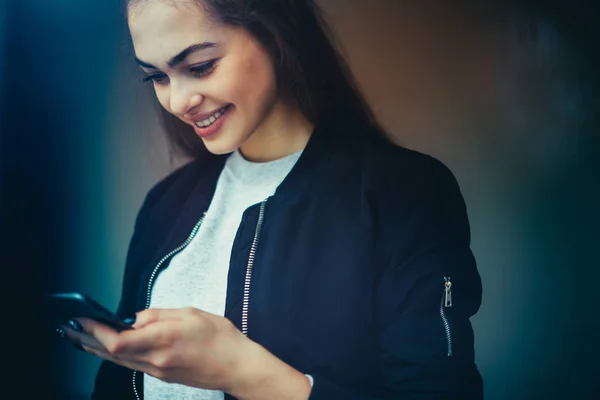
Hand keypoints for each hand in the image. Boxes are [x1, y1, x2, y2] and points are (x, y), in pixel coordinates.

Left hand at [61, 307, 311, 398]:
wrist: (236, 365)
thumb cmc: (220, 337)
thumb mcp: (191, 313)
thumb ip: (159, 314)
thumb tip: (135, 318)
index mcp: (163, 340)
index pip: (118, 341)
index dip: (96, 331)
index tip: (83, 318)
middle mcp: (156, 359)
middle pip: (112, 354)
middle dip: (88, 340)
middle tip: (71, 327)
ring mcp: (158, 370)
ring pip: (120, 361)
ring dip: (98, 349)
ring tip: (81, 337)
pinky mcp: (162, 375)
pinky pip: (132, 364)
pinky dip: (117, 354)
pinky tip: (111, 347)